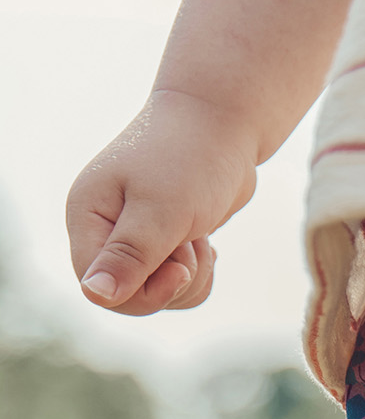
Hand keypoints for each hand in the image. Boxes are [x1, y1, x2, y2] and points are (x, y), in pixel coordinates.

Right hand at [66, 88, 259, 317]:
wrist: (224, 122)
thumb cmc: (191, 159)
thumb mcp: (161, 210)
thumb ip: (129, 256)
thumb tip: (94, 295)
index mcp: (87, 215)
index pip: (97, 286)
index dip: (142, 294)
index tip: (179, 269)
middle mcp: (103, 228)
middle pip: (129, 296)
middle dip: (170, 283)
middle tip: (190, 243)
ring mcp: (132, 236)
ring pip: (159, 294)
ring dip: (189, 275)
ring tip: (198, 233)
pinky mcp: (161, 242)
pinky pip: (177, 286)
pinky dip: (198, 273)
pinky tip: (204, 243)